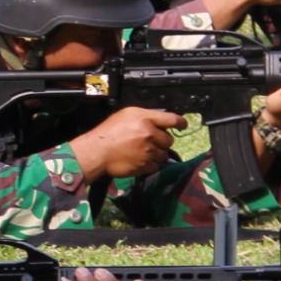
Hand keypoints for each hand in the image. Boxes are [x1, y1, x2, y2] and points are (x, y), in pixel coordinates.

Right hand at [67, 106, 186, 182]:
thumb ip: (145, 116)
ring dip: (156, 153)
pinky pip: (156, 166)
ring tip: (143, 151)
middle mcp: (150, 134)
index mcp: (145, 119)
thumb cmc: (109, 131)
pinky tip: (139, 160)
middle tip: (150, 141)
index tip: (182, 126)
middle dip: (162, 141)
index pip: (172, 119)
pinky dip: (150, 164)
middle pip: (169, 139)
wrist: (97, 152)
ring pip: (164, 154)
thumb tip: (160, 121)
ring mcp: (149, 151)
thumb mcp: (126, 115)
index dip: (181, 123)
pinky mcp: (145, 166)